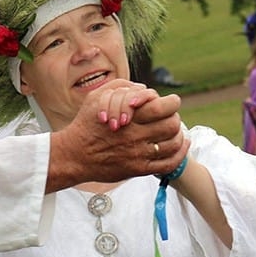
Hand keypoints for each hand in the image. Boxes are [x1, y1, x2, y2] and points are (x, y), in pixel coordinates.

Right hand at [45, 89, 187, 191]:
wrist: (74, 155)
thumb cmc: (86, 124)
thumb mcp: (97, 96)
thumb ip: (121, 87)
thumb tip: (144, 88)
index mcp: (129, 116)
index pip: (164, 106)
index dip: (171, 102)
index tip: (169, 102)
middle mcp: (136, 135)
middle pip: (172, 124)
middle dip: (174, 117)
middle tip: (170, 117)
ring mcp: (139, 154)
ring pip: (173, 143)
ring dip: (178, 135)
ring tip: (175, 131)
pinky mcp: (139, 169)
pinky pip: (168, 164)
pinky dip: (180, 154)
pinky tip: (181, 146)